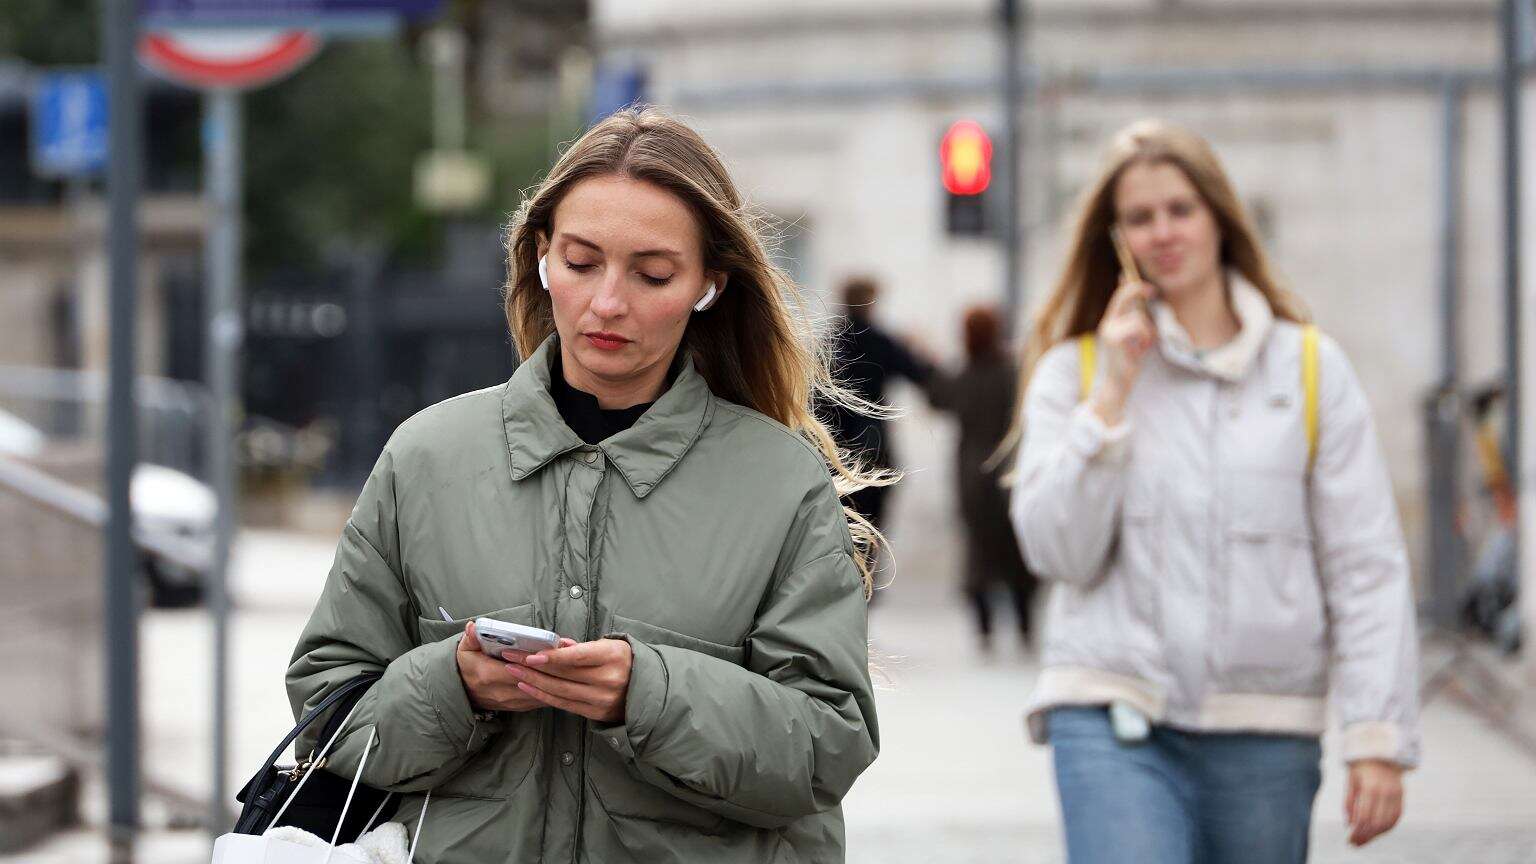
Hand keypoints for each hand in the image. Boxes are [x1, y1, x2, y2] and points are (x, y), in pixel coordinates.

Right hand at [454, 621, 566, 713]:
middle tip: (568, 651)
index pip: (518, 668)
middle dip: (552, 667)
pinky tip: (563, 677)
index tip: (551, 647)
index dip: (535, 660)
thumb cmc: (467, 667)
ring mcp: (512, 702)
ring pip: (541, 692)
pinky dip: (553, 688)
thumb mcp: (465, 649)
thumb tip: (473, 626)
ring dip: (555, 678)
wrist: (463, 693)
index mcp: (489, 674)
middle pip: (534, 679)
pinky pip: (540, 699)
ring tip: (571, 663)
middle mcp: (502, 691)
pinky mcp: (519, 707)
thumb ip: (471, 637)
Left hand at [505, 637, 633, 723]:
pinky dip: (542, 696)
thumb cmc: (623, 661)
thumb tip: (556, 646)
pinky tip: (527, 687)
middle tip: (511, 657)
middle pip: (564, 674)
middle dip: (533, 665)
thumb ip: (581, 647)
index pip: (577, 657)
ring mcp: (602, 699)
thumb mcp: (609, 646)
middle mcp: (608, 679)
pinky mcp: (595, 713)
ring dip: (533, 681)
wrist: (646, 690)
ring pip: (560, 691)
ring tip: (513, 670)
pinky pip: (563, 704)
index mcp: (612, 656)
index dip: (553, 657)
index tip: (530, 654)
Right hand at [1091, 279, 1156, 425]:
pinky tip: (1140, 350)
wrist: (1117, 383)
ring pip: (1138, 318)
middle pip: (1123, 296)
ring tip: (1144, 345)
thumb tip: (1144, 307)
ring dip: (1147, 331)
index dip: (1128, 284)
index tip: (1142, 282)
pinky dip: (1145, 338)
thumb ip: (1137, 322)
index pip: (1118, 296)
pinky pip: (1138, 327)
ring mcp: (1109, 330)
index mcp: (1111, 322)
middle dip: (1138, 289)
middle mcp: (1107, 323)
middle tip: (1153, 291)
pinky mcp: (1114, 338)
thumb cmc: (1128, 361)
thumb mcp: (1134, 339)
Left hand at [1345, 759, 1404, 845]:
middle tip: (1355, 843)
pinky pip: (1396, 817)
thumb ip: (1349, 802)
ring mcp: (1395, 794)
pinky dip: (1387, 827)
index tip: (1350, 840)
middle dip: (1365, 836)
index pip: (1364, 817)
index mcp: (1369, 788)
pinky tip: (1377, 832)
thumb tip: (1350, 825)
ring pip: (1388, 822)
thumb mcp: (1351, 781)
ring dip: (1376, 834)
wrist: (1381, 752)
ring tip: (1364, 839)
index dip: (1357, 832)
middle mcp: (1385, 792)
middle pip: (1376, 823)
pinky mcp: (1401, 796)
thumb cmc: (1360, 767)